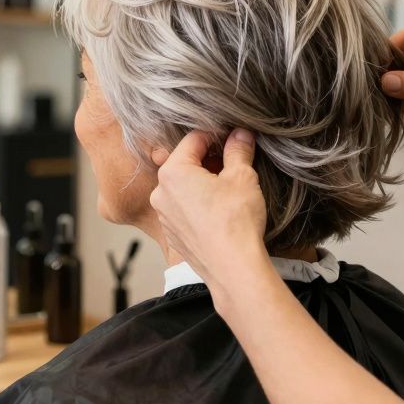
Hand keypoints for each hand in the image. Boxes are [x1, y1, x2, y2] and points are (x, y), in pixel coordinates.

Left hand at [150, 129, 272, 309]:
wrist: (233, 268)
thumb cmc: (235, 221)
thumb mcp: (242, 177)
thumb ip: (238, 150)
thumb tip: (240, 135)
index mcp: (172, 172)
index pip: (194, 139)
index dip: (217, 135)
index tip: (234, 138)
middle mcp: (160, 193)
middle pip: (185, 163)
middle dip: (209, 160)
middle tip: (234, 163)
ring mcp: (164, 216)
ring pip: (184, 187)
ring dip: (203, 183)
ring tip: (229, 189)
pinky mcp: (173, 234)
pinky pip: (184, 209)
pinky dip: (199, 204)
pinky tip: (220, 211)